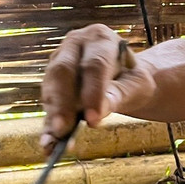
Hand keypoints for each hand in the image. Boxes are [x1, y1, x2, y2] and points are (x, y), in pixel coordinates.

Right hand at [40, 24, 153, 150]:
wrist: (124, 78)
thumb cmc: (133, 79)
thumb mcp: (137, 84)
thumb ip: (120, 94)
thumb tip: (99, 112)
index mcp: (100, 39)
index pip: (94, 64)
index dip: (92, 92)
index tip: (93, 120)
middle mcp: (74, 45)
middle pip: (62, 71)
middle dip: (62, 102)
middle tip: (63, 129)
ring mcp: (58, 61)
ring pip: (50, 86)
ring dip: (52, 115)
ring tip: (55, 141)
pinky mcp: (51, 82)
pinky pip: (47, 104)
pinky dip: (47, 125)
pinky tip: (48, 144)